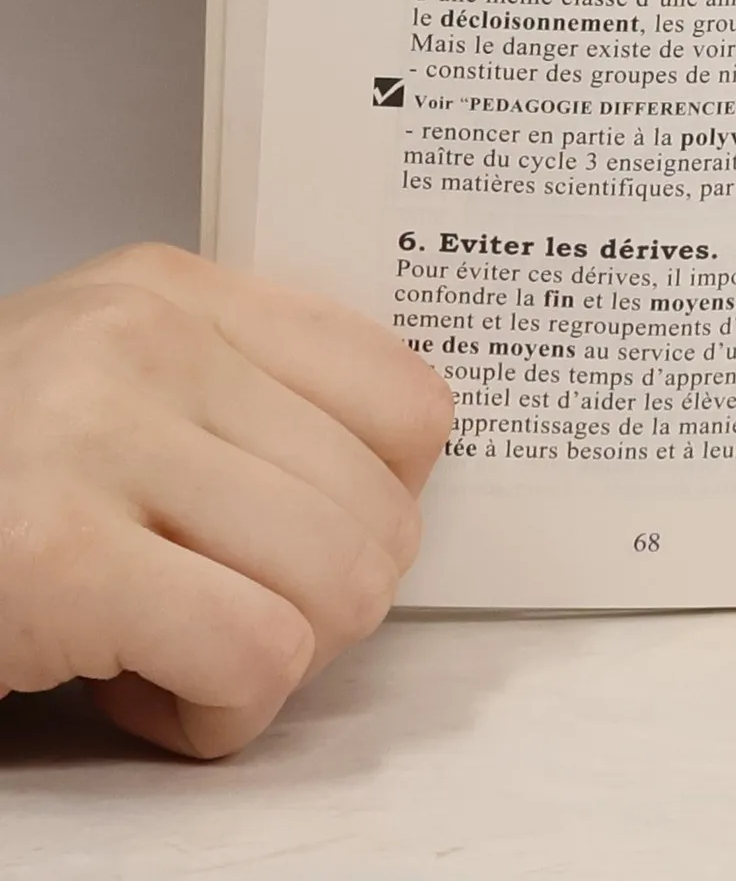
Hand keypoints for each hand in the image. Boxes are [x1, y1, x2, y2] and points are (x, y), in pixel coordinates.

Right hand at [0, 244, 452, 757]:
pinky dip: (216, 716)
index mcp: (177, 291)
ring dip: (271, 664)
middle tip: (213, 613)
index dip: (379, 505)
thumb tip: (398, 492)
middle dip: (319, 603)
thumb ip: (249, 406)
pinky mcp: (55, 558)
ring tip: (169, 650)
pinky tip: (135, 696)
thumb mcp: (119, 391)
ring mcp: (97, 437)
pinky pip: (258, 657)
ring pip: (344, 586)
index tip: (300, 541)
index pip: (408, 403)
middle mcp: (147, 340)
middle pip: (384, 513)